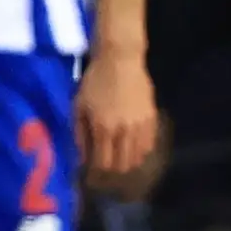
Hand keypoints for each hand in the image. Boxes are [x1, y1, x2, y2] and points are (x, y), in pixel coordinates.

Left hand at [74, 47, 157, 181]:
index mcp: (102, 128)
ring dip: (129, 161)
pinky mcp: (152, 116)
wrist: (121, 59)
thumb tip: (82, 158)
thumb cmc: (95, 81)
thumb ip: (79, 134)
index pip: (103, 163)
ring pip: (138, 156)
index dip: (97, 171)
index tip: (93, 171)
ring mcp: (140, 124)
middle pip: (122, 163)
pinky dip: (143, 150)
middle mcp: (123, 130)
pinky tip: (136, 149)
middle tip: (108, 166)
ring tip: (122, 159)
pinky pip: (150, 142)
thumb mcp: (79, 106)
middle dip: (113, 169)